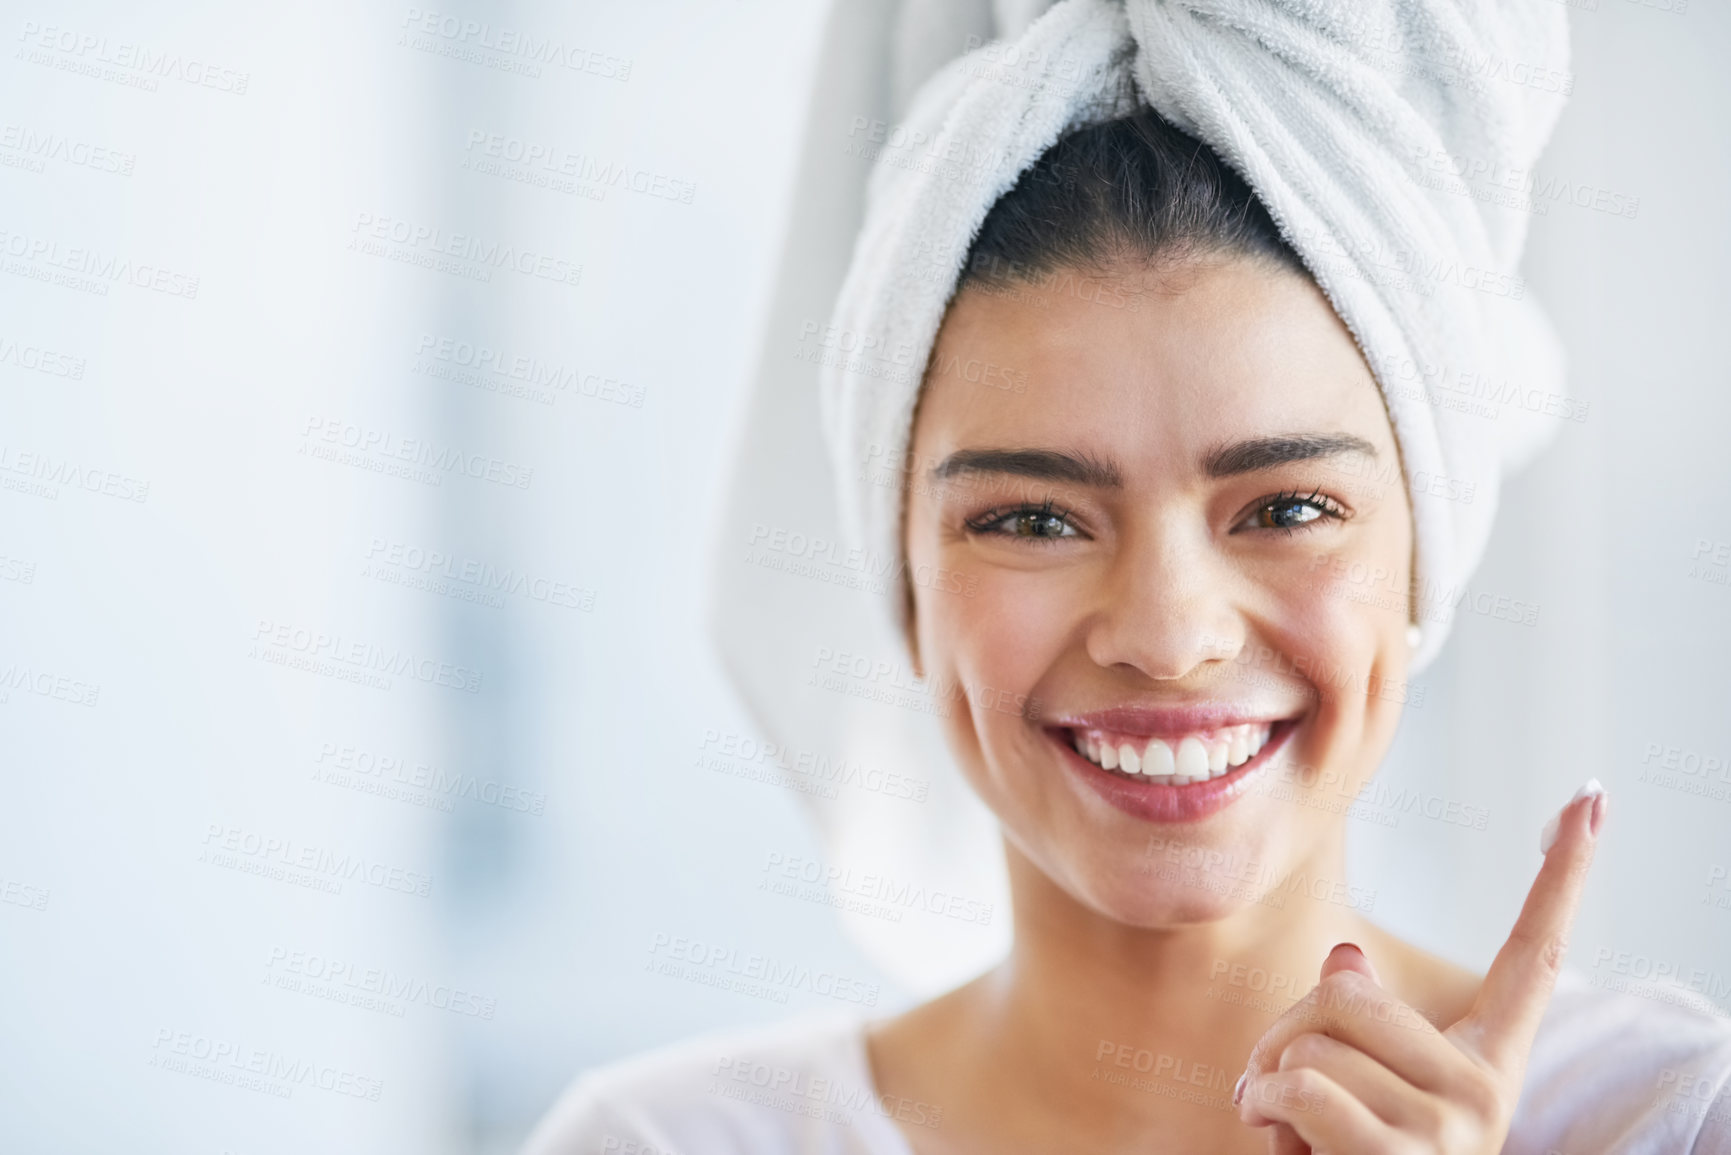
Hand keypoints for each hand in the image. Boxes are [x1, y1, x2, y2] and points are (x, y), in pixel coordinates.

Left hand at [1234, 782, 1606, 1153]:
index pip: (1534, 955)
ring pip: (1311, 1044)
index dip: (1564, 874)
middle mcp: (1486, 1093)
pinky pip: (1300, 1092)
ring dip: (1265, 1087)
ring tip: (1291, 1136)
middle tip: (1279, 1089)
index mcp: (1485, 1062)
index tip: (1594, 796)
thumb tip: (1347, 961)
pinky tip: (1282, 1151)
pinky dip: (1262, 1114)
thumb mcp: (1353, 1086)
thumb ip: (1356, 1024)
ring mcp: (1453, 1133)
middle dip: (1283, 1032)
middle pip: (1347, 993)